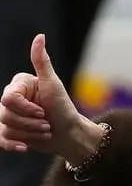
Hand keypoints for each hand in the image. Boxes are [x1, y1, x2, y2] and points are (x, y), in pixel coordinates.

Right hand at [0, 34, 93, 159]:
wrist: (70, 134)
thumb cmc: (64, 108)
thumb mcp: (53, 85)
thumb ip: (42, 62)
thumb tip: (40, 36)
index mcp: (18, 85)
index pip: (8, 99)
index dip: (27, 109)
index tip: (44, 111)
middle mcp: (10, 99)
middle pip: (5, 115)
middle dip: (31, 123)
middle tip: (47, 123)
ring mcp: (10, 115)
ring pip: (5, 128)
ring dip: (30, 134)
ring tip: (45, 130)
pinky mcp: (12, 132)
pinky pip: (1, 139)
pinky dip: (13, 145)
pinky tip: (25, 148)